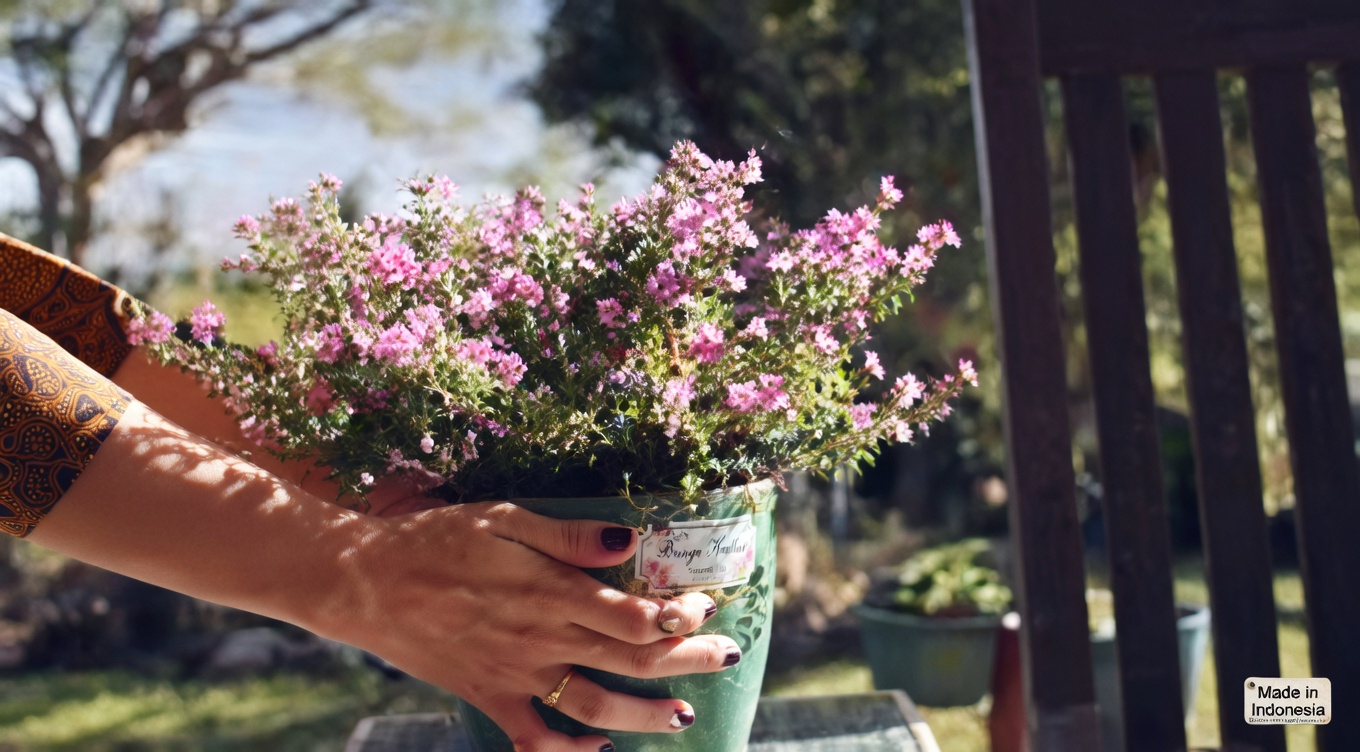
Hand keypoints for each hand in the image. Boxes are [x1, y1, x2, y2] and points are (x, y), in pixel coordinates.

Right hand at [321, 502, 737, 751]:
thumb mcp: (504, 519)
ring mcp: (515, 674)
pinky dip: (567, 751)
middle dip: (688, 659)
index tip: (705, 604)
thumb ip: (568, 534)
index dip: (679, 615)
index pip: (634, 613)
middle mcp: (540, 638)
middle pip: (630, 658)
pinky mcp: (488, 695)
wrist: (365, 583)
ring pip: (594, 705)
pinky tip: (596, 749)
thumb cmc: (436, 540)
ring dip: (644, 714)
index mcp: (550, 591)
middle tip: (728, 655)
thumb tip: (628, 538)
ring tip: (683, 717)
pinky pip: (534, 737)